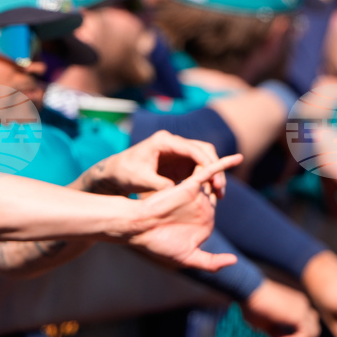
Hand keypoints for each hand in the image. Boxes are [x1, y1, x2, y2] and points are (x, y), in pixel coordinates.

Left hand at [78, 130, 239, 196]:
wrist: (116, 173)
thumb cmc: (124, 173)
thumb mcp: (139, 179)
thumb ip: (157, 184)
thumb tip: (175, 191)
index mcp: (163, 141)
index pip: (192, 148)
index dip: (206, 162)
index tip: (214, 178)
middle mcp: (174, 143)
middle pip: (204, 150)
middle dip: (215, 168)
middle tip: (220, 189)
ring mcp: (178, 152)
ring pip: (205, 159)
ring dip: (213, 175)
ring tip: (218, 195)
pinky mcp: (180, 163)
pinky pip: (199, 168)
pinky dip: (206, 180)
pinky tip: (210, 195)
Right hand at [126, 156, 242, 271]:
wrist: (138, 229)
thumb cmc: (158, 244)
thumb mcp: (188, 258)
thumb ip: (211, 262)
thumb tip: (234, 261)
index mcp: (200, 223)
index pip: (215, 214)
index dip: (215, 214)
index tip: (212, 219)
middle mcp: (199, 207)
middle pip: (216, 196)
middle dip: (220, 193)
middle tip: (206, 196)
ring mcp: (196, 195)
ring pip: (215, 184)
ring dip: (222, 182)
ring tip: (223, 180)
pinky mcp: (190, 185)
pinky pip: (210, 173)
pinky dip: (224, 164)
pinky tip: (238, 158)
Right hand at [242, 279, 321, 336]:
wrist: (248, 290)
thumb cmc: (252, 304)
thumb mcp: (265, 323)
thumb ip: (276, 332)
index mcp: (295, 303)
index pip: (309, 321)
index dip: (306, 335)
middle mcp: (302, 304)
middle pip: (314, 327)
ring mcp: (302, 309)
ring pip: (312, 333)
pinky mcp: (299, 315)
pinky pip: (305, 336)